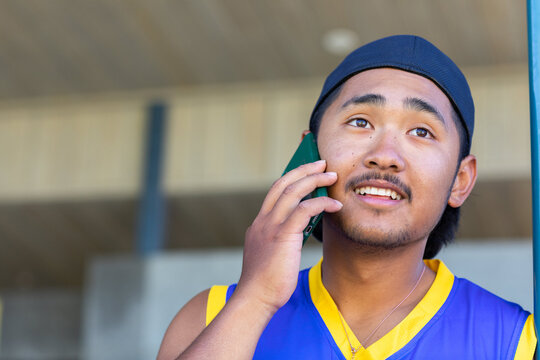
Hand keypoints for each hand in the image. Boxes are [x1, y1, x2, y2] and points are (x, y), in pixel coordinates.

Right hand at [235, 160, 341, 311]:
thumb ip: (278, 239)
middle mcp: (263, 220)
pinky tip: (335, 205)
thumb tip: (296, 232)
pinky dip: (321, 203)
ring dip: (314, 179)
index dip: (292, 178)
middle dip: (304, 169)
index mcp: (259, 224)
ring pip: (293, 191)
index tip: (306, 171)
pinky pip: (304, 209)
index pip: (275, 191)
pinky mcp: (283, 235)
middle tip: (321, 163)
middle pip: (283, 183)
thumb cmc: (265, 283)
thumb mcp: (269, 254)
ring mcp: (271, 226)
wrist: (255, 299)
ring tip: (332, 175)